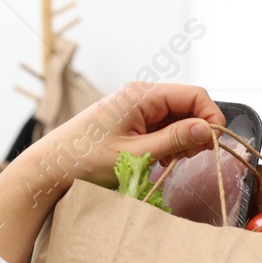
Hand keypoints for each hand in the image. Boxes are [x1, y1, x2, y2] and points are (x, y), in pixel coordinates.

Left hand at [0, 82, 223, 262]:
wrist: (50, 167)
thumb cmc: (85, 160)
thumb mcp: (135, 155)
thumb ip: (174, 140)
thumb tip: (209, 129)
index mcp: (142, 94)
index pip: (195, 94)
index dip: (211, 117)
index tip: (211, 145)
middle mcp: (141, 95)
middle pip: (188, 104)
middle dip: (196, 130)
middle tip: (189, 157)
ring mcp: (135, 107)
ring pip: (177, 117)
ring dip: (182, 138)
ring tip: (168, 160)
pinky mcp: (130, 120)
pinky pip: (162, 125)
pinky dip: (167, 141)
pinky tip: (157, 158)